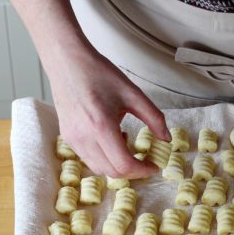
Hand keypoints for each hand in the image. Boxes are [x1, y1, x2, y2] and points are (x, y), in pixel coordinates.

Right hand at [49, 47, 170, 178]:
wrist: (67, 62)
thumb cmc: (99, 74)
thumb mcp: (133, 93)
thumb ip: (154, 118)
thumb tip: (166, 139)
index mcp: (101, 125)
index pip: (124, 165)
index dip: (142, 170)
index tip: (154, 165)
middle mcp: (84, 137)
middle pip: (112, 172)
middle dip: (132, 171)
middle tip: (145, 160)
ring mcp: (72, 139)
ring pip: (99, 169)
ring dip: (117, 165)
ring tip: (127, 145)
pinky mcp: (67, 138)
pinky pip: (89, 159)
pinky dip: (104, 158)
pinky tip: (112, 139)